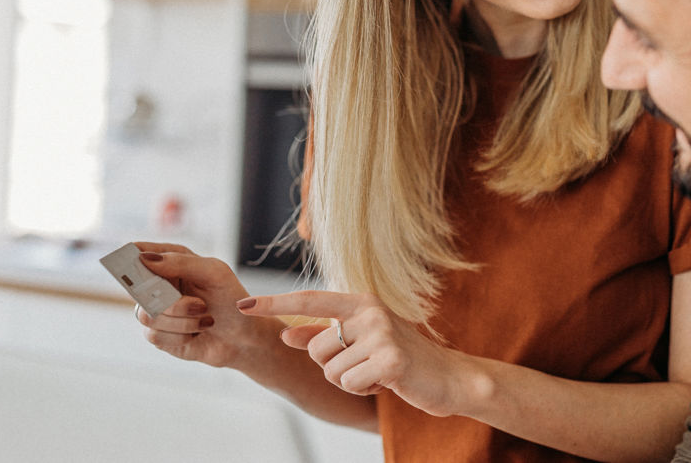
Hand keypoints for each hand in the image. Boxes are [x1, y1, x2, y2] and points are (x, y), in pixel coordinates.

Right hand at [132, 242, 277, 368]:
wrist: (243, 336)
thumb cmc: (231, 299)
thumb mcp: (214, 273)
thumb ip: (181, 262)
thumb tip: (145, 258)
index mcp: (172, 261)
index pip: (139, 251)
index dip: (130, 256)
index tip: (135, 261)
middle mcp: (160, 284)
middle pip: (137, 288)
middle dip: (172, 301)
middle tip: (200, 303)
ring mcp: (157, 310)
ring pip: (148, 315)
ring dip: (183, 320)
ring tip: (205, 318)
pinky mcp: (159, 335)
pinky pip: (154, 335)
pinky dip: (181, 336)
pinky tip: (197, 332)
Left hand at [237, 291, 481, 417]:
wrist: (447, 377)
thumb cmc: (399, 357)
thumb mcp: (361, 341)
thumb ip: (323, 335)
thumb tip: (285, 333)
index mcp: (361, 301)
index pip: (309, 298)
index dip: (275, 302)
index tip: (242, 304)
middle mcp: (370, 311)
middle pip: (317, 349)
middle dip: (334, 367)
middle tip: (365, 365)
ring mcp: (382, 334)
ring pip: (331, 371)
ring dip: (350, 382)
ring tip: (377, 373)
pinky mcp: (391, 360)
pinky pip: (351, 384)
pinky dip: (363, 391)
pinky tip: (385, 384)